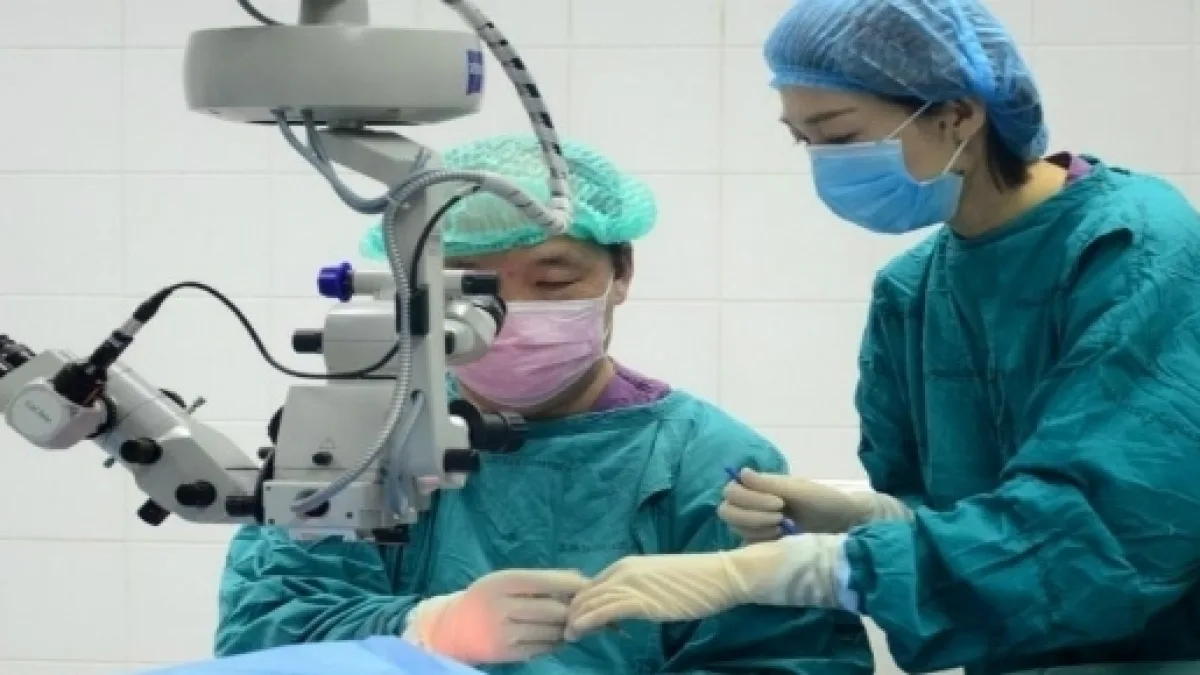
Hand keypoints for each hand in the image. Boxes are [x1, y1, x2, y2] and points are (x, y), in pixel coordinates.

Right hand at [405, 569, 587, 663]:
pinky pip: (544, 648)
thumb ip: (539, 579)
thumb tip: (580, 578)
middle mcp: (501, 607)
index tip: (589, 586)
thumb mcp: (504, 580)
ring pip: (552, 631)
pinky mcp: (507, 654)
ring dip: (568, 627)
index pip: (546, 581)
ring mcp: (504, 633)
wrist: (453, 629)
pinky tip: (558, 635)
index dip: (573, 584)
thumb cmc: (486, 599)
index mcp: (501, 582)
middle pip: (553, 609)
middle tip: (586, 608)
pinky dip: (557, 642)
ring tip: (574, 621)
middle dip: (574, 609)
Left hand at [565, 535, 844, 638]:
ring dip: (575, 620)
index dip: (580, 604)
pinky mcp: (641, 600)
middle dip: (572, 612)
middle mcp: (623, 570)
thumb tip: (624, 609)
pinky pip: (604, 611)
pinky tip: (579, 633)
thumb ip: (638, 591)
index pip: (590, 585)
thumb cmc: (694, 582)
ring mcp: (631, 584)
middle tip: (567, 633)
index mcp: (625, 565)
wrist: (721, 576)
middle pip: (584, 592)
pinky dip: (588, 622)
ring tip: (568, 636)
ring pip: (589, 602)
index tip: (578, 623)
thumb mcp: (658, 583)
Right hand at [719, 469, 876, 540]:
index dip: (750, 498)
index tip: (779, 503)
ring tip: (783, 527)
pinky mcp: (761, 542)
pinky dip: (761, 540)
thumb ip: (768, 483)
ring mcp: (755, 524)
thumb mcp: (798, 490)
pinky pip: (747, 542)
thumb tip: (741, 472)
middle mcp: (752, 504)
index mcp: (759, 486)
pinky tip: (781, 538)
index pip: (732, 491)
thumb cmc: (824, 501)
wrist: (844, 524)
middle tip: (780, 517)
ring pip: (735, 527)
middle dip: (751, 515)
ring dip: (757, 527)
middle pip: (727, 510)